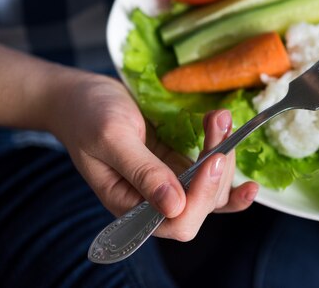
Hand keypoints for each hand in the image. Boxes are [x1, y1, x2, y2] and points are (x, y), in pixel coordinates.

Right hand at [51, 72, 257, 240]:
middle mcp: (153, 202)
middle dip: (218, 169)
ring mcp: (170, 183)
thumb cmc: (88, 116)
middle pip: (203, 206)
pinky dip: (226, 155)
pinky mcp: (180, 163)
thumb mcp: (111, 138)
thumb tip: (175, 207)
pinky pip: (211, 171)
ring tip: (219, 117)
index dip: (201, 197)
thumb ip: (142, 172)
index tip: (212, 159)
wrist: (83, 96)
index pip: (177, 222)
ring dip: (225, 154)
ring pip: (214, 187)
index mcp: (129, 206)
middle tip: (218, 123)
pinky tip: (236, 140)